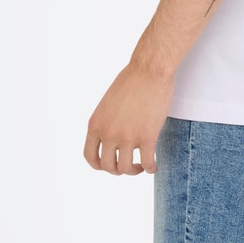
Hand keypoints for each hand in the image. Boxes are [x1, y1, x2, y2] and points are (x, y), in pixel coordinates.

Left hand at [84, 60, 174, 175]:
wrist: (149, 70)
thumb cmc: (131, 81)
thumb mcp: (108, 104)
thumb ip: (106, 122)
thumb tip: (111, 138)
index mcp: (95, 125)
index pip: (90, 156)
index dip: (99, 165)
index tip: (110, 164)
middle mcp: (108, 133)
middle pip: (107, 166)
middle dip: (118, 170)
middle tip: (129, 165)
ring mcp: (127, 137)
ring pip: (126, 168)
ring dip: (133, 171)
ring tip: (141, 166)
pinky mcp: (147, 137)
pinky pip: (147, 163)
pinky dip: (150, 168)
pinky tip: (153, 166)